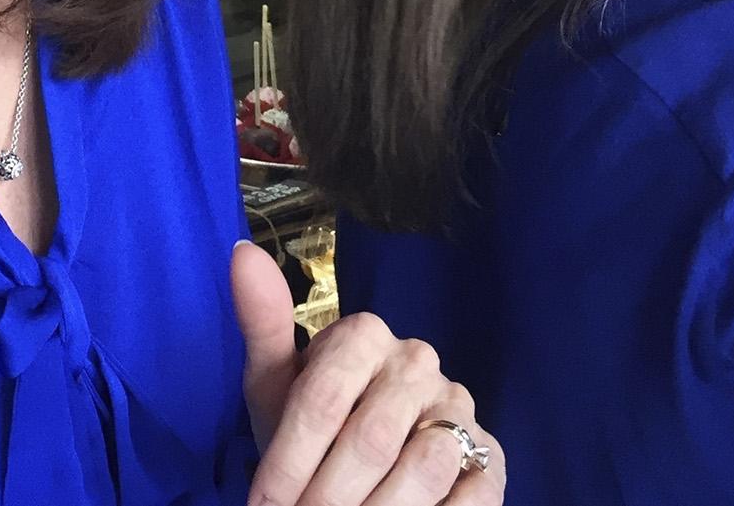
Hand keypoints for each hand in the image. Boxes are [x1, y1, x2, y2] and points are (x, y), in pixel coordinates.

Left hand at [232, 241, 504, 505]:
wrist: (359, 466)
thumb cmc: (312, 426)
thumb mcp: (277, 383)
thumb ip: (263, 323)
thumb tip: (243, 252)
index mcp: (365, 335)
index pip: (323, 399)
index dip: (289, 462)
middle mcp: (418, 361)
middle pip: (370, 439)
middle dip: (327, 497)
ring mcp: (459, 407)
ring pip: (423, 467)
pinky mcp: (490, 456)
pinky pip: (472, 494)